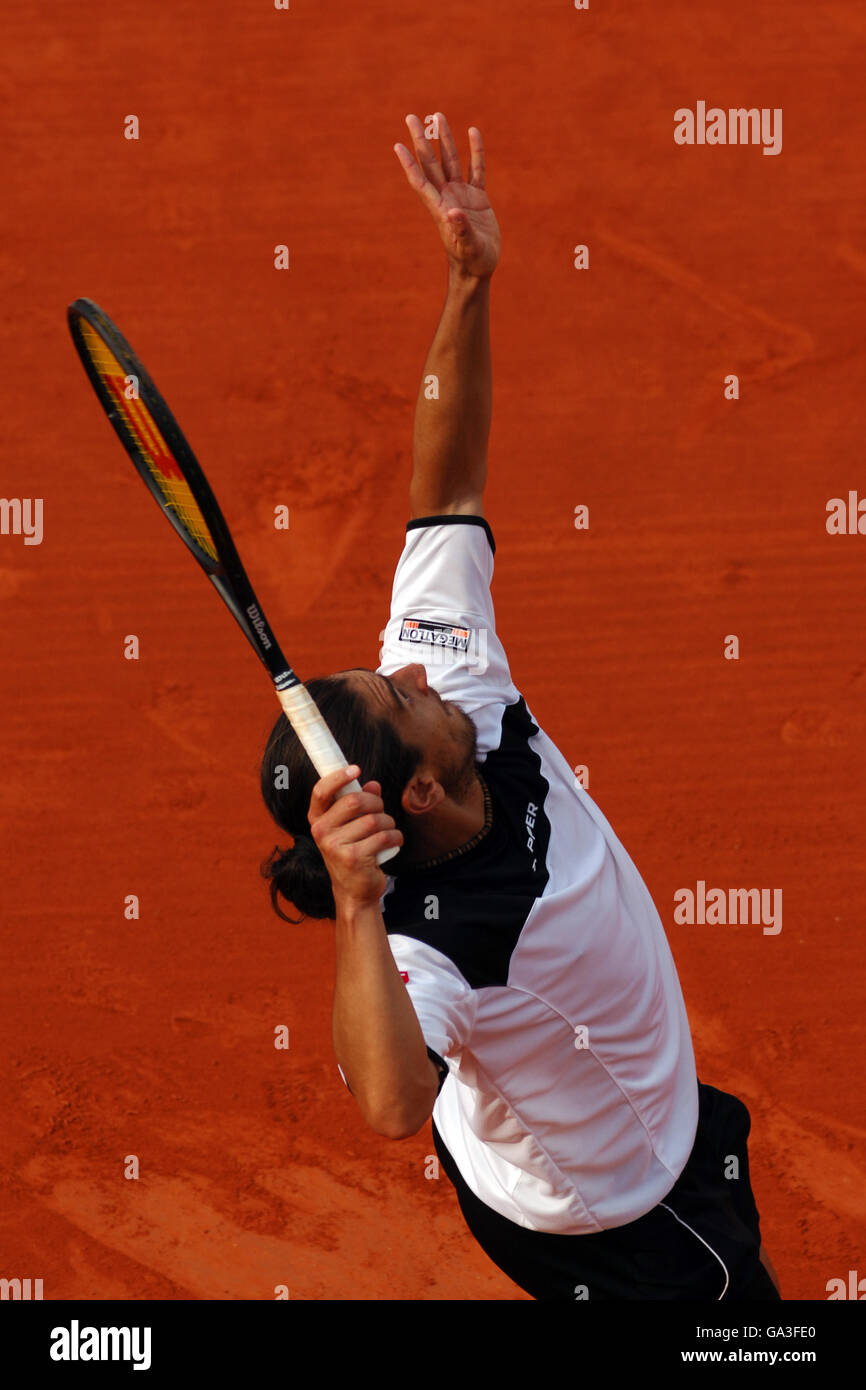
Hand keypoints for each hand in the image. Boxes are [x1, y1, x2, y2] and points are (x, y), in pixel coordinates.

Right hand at [308, 766, 402, 908]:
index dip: (338, 777)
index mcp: (317, 819)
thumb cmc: (354, 851)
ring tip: (388, 832)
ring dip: (389, 823)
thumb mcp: (352, 825)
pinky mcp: (352, 858)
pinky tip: (393, 843)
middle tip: (382, 813)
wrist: (355, 890)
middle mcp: (320, 832)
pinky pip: (384, 836)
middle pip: (355, 801)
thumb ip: (360, 803)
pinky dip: (395, 837)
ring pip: (374, 820)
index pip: (321, 791)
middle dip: (377, 804)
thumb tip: (374, 785)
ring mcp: (334, 846)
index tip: (356, 769)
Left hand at [394, 112, 499, 278]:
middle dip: (421, 141)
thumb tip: (454, 213)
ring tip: (438, 116)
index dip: (409, 164)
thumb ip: (461, 230)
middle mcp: (447, 197)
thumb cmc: (471, 261)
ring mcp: (461, 195)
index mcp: (440, 208)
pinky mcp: (477, 197)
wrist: (478, 269)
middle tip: (411, 117)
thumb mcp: (468, 247)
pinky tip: (472, 132)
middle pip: (431, 163)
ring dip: (444, 139)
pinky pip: (476, 169)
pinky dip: (475, 151)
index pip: (420, 181)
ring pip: (451, 160)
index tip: (397, 145)